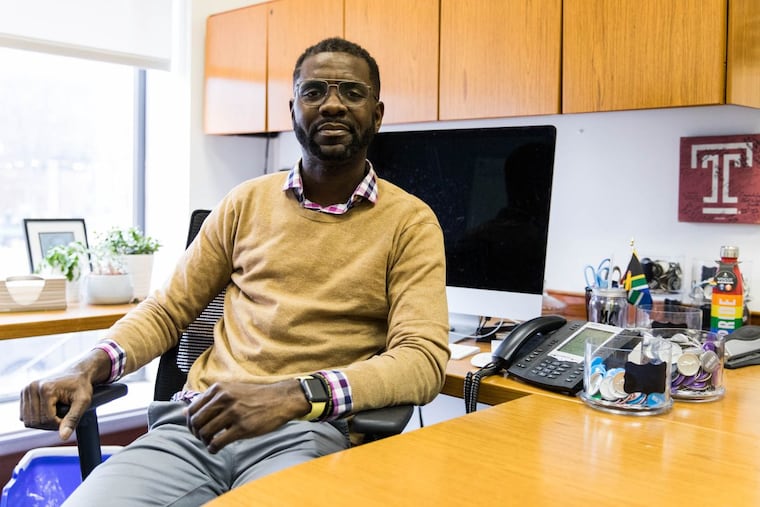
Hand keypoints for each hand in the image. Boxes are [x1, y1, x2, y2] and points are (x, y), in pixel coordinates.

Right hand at [19, 348, 111, 440]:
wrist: (77, 373)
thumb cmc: (82, 386)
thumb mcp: (83, 402)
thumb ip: (73, 419)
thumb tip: (63, 437)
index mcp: (45, 389)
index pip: (46, 420)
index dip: (59, 424)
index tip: (69, 417)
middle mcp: (32, 388)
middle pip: (35, 422)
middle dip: (50, 424)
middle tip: (63, 416)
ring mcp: (26, 390)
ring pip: (27, 421)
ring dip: (42, 422)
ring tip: (56, 413)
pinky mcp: (24, 393)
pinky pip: (24, 416)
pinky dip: (35, 418)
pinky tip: (48, 411)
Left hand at [185, 380, 308, 453]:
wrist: (280, 399)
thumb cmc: (255, 397)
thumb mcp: (231, 390)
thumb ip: (210, 400)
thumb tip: (184, 412)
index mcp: (219, 389)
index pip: (192, 409)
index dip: (190, 422)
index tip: (196, 429)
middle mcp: (223, 398)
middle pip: (196, 422)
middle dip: (196, 433)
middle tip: (203, 438)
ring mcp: (233, 413)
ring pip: (205, 432)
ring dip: (205, 442)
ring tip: (211, 443)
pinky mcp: (242, 427)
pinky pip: (217, 442)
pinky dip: (212, 449)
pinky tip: (216, 449)